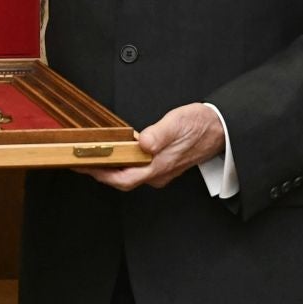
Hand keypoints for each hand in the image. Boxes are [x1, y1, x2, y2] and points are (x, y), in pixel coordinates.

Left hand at [82, 101, 224, 191]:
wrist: (222, 129)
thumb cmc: (200, 126)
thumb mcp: (178, 123)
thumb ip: (160, 134)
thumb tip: (143, 142)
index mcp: (159, 166)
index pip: (123, 179)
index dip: (101, 174)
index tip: (83, 166)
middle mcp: (159, 173)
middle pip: (123, 180)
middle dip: (100, 173)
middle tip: (80, 161)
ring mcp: (161, 171)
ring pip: (130, 176)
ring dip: (110, 169)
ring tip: (93, 157)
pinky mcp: (163, 165)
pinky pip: (137, 169)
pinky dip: (123, 164)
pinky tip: (117, 153)